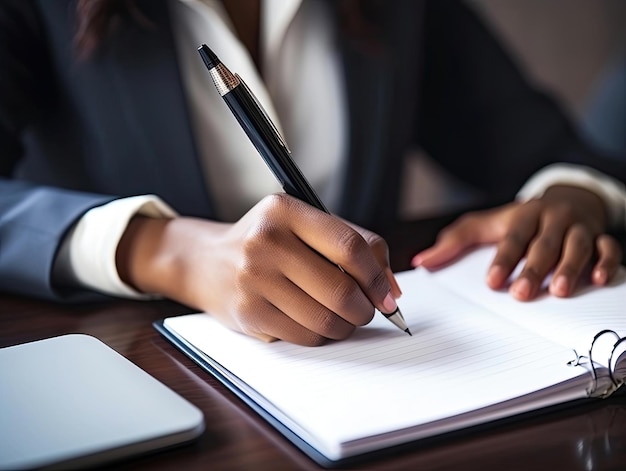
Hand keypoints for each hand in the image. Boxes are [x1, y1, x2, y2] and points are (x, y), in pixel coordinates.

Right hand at [116, 194, 399, 344]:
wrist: (205, 262)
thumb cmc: (266, 242)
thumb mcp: (303, 226)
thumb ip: (353, 245)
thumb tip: (391, 289)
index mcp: (285, 211)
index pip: (349, 246)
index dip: (377, 276)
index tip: (388, 294)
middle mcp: (266, 242)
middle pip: (340, 289)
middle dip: (365, 308)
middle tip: (367, 310)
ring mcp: (253, 279)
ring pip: (325, 319)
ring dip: (345, 326)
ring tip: (343, 317)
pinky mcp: (248, 312)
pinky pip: (304, 336)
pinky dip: (321, 335)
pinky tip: (315, 323)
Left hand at [412, 185, 622, 299]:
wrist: (565, 200)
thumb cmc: (519, 221)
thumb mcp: (485, 225)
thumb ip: (455, 242)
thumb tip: (422, 261)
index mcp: (522, 215)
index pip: (511, 237)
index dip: (503, 259)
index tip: (492, 282)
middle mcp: (551, 219)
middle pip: (543, 244)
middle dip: (533, 269)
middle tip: (521, 294)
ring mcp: (578, 227)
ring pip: (577, 245)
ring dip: (570, 268)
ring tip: (560, 291)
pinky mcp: (600, 236)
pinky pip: (608, 248)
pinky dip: (606, 262)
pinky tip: (598, 280)